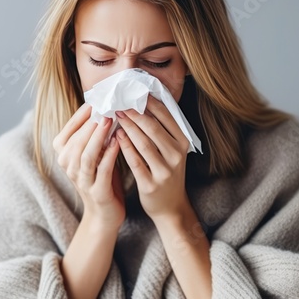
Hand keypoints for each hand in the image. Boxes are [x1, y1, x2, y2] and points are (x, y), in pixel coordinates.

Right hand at [53, 103, 124, 230]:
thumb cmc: (103, 177)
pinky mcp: (96, 192)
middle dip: (90, 122)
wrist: (105, 214)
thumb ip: (95, 134)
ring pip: (85, 155)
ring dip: (97, 136)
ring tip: (110, 120)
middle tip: (106, 105)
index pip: (68, 129)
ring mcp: (81, 180)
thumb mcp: (95, 153)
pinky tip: (118, 142)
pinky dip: (108, 155)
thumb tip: (105, 105)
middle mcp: (68, 167)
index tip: (97, 98)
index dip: (82, 114)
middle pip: (76, 140)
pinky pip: (101, 170)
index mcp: (64, 154)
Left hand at [115, 95, 190, 221]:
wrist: (170, 206)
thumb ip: (162, 129)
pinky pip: (135, 161)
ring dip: (128, 127)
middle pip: (153, 128)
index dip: (149, 103)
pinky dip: (124, 147)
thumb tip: (143, 101)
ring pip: (143, 143)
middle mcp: (177, 155)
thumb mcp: (172, 149)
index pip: (166, 116)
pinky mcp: (151, 184)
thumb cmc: (166, 171)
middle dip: (135, 113)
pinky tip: (115, 137)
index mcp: (183, 142)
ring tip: (115, 116)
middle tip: (119, 102)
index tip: (134, 92)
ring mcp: (165, 171)